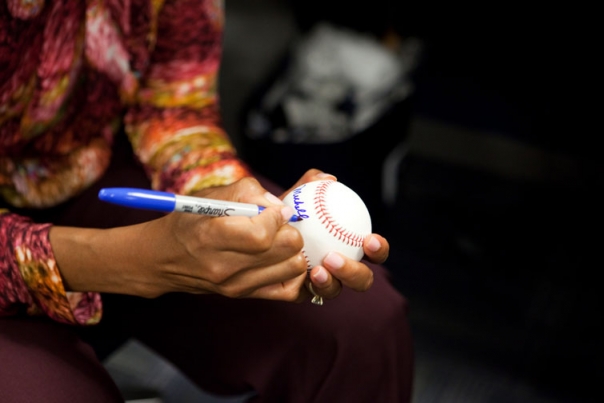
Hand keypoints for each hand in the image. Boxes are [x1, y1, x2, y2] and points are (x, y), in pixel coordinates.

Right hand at [51, 177, 308, 300]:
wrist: (163, 260)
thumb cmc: (187, 222)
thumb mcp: (209, 196)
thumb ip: (247, 192)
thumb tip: (280, 205)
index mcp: (213, 236)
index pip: (263, 233)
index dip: (276, 215)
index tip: (271, 209)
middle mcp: (225, 267)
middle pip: (286, 249)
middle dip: (289, 229)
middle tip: (278, 224)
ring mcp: (236, 286)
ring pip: (294, 267)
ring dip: (293, 250)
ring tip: (278, 240)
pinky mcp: (245, 296)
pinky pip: (289, 290)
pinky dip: (293, 272)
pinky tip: (281, 259)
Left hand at [280, 169, 389, 302]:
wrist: (258, 228)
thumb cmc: (284, 209)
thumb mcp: (295, 194)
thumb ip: (310, 184)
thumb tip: (328, 179)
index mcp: (350, 244)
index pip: (373, 250)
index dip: (380, 249)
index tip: (370, 240)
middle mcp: (341, 267)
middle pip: (362, 279)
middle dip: (355, 272)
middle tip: (334, 258)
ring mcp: (324, 283)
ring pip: (336, 290)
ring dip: (331, 282)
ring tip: (316, 270)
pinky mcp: (304, 293)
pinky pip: (311, 294)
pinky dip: (310, 286)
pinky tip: (302, 274)